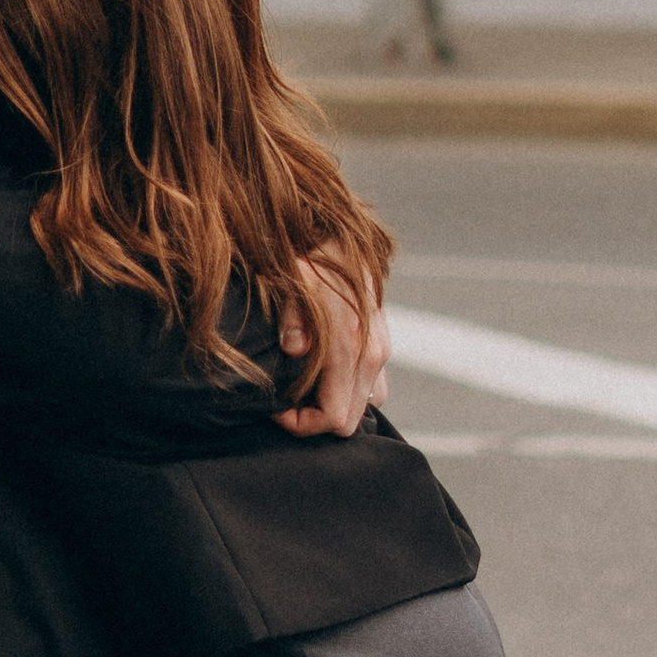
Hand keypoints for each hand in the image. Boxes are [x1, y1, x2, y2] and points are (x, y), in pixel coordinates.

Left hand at [270, 273, 388, 437]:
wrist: (341, 232)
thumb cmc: (312, 257)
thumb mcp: (294, 279)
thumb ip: (294, 317)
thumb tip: (294, 350)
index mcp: (350, 346)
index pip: (333, 417)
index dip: (301, 423)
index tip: (275, 407)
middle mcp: (372, 354)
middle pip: (348, 421)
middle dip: (313, 420)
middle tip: (283, 400)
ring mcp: (381, 350)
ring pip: (362, 406)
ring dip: (333, 405)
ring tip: (302, 387)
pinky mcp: (381, 344)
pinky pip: (371, 387)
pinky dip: (347, 390)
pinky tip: (323, 373)